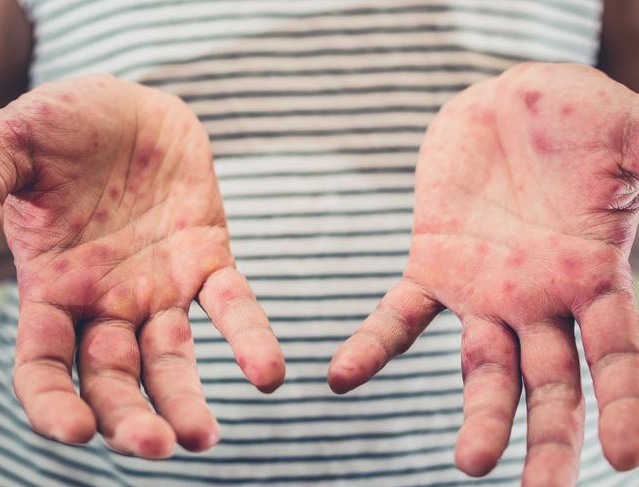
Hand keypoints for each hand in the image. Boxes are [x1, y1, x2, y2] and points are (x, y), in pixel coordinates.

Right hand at [0, 75, 284, 457]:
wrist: (131, 105)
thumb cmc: (65, 125)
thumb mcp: (15, 146)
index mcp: (53, 288)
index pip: (45, 366)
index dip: (54, 404)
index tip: (75, 433)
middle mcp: (107, 301)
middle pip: (114, 378)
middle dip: (130, 417)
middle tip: (159, 447)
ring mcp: (160, 286)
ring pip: (172, 357)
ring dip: (186, 400)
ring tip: (204, 439)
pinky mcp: (207, 260)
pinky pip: (233, 306)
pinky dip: (250, 339)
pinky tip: (269, 375)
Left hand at [328, 63, 638, 484]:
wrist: (504, 101)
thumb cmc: (571, 113)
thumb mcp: (623, 130)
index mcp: (594, 275)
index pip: (617, 355)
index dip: (624, 403)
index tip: (623, 457)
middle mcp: (540, 298)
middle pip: (552, 384)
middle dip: (551, 439)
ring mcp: (484, 288)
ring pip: (484, 368)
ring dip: (478, 416)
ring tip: (468, 465)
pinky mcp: (433, 264)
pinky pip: (400, 316)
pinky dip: (373, 347)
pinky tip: (342, 379)